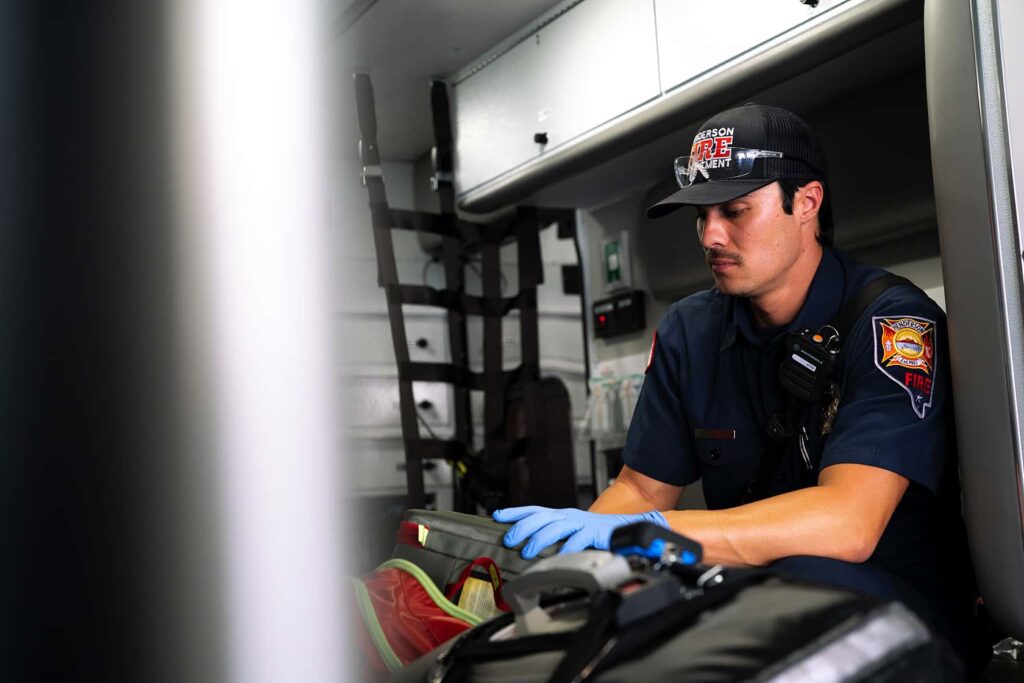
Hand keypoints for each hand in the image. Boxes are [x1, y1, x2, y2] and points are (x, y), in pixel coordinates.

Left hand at [493, 506, 668, 558]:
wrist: (626, 530)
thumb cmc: (595, 534)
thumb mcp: (570, 531)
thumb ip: (552, 536)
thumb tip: (527, 545)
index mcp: (561, 514)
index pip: (534, 509)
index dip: (515, 512)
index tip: (497, 515)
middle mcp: (569, 515)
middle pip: (541, 517)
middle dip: (523, 527)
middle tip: (509, 539)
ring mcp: (582, 523)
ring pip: (556, 527)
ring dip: (539, 538)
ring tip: (527, 551)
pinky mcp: (595, 533)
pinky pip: (578, 540)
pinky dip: (567, 548)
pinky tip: (557, 556)